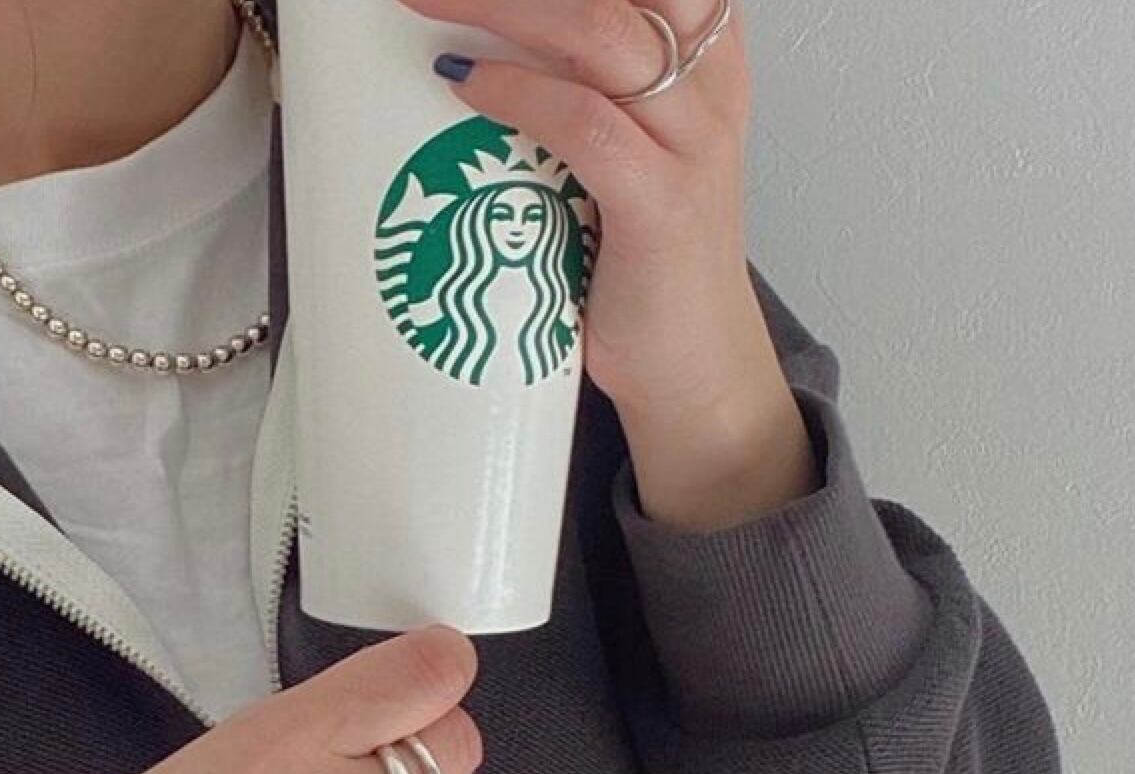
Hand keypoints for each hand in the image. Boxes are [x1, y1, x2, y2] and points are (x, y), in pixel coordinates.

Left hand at [396, 0, 818, 527]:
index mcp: (709, 63)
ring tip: (425, 3)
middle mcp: (709, 88)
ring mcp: (691, 145)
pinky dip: (519, 94)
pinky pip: (585, 123)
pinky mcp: (661, 207)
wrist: (696, 375)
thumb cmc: (646, 273)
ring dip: (500, 7)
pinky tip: (466, 84)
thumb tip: (479, 59)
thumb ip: (585, 99)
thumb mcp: (628, 161)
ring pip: (598, 32)